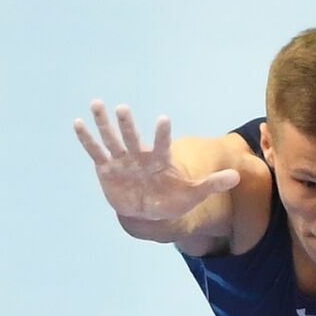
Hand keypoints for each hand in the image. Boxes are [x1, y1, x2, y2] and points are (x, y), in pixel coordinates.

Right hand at [73, 100, 239, 222]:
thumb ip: (212, 184)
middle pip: (132, 137)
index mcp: (160, 160)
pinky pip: (96, 152)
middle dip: (127, 124)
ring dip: (104, 123)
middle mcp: (140, 156)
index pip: (162, 145)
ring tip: (96, 103)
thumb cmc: (172, 199)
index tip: (164, 119)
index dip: (162, 134)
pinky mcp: (107, 168)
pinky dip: (87, 139)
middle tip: (122, 108)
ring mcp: (122, 160)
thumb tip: (237, 176)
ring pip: (112, 139)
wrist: (149, 211)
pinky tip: (78, 123)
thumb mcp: (193, 194)